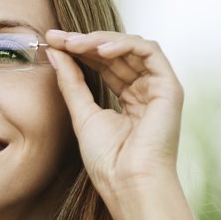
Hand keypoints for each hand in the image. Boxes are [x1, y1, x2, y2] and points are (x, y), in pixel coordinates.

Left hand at [45, 30, 183, 211]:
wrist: (128, 183)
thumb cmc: (107, 159)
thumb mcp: (82, 113)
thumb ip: (71, 82)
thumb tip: (55, 52)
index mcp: (127, 98)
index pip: (103, 63)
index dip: (78, 50)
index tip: (51, 42)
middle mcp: (145, 90)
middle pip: (115, 53)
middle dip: (84, 41)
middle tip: (56, 37)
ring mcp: (158, 87)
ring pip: (131, 47)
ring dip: (100, 40)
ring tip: (73, 43)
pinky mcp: (169, 87)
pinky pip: (150, 52)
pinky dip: (124, 44)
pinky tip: (99, 49)